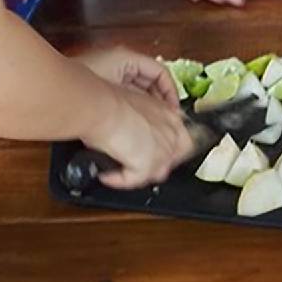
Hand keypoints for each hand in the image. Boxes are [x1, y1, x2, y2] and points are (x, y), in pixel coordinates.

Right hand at [74, 48, 192, 188]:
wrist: (100, 106)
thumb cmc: (109, 100)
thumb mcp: (136, 103)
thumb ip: (143, 118)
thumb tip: (134, 129)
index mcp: (170, 114)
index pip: (181, 137)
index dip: (168, 147)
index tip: (153, 150)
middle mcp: (170, 133)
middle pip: (174, 158)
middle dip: (157, 164)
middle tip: (137, 165)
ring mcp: (162, 151)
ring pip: (156, 172)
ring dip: (139, 174)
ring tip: (122, 172)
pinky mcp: (146, 165)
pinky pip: (133, 181)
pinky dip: (118, 181)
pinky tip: (107, 175)